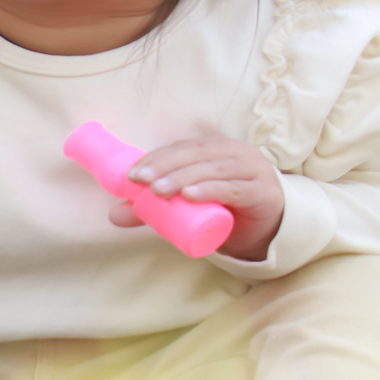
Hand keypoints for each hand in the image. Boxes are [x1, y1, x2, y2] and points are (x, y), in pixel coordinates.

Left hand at [118, 136, 285, 260]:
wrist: (266, 231)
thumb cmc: (223, 210)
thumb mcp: (186, 206)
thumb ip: (154, 208)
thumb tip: (113, 215)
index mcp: (215, 148)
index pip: (181, 148)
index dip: (155, 158)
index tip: (132, 175)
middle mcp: (235, 152)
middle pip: (194, 155)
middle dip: (164, 166)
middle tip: (140, 182)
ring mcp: (252, 170)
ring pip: (212, 169)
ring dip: (182, 177)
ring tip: (158, 190)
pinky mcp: (263, 192)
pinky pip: (234, 188)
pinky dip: (211, 190)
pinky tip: (191, 195)